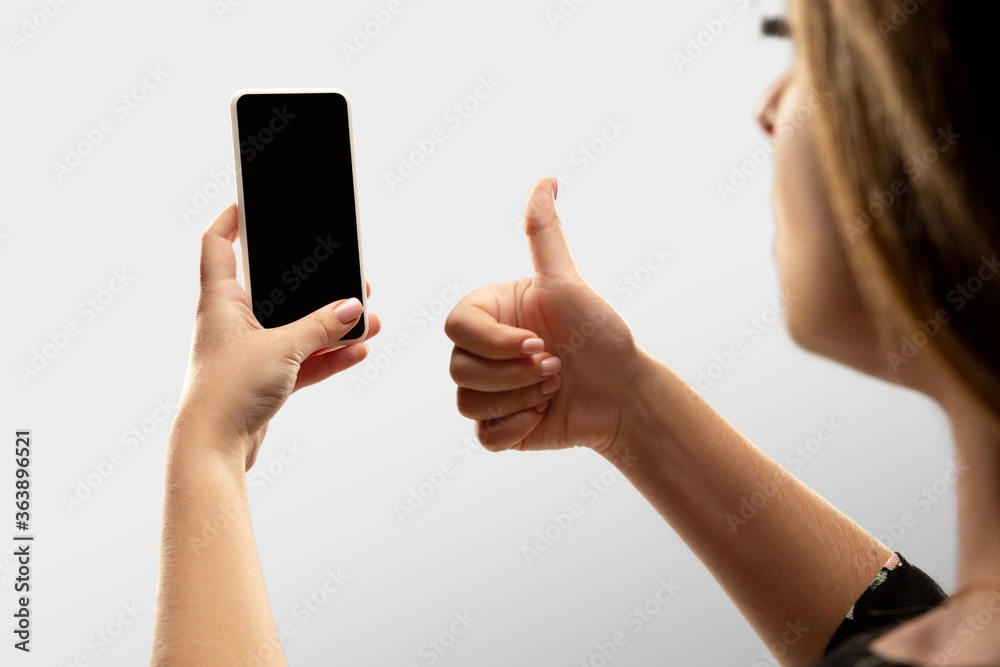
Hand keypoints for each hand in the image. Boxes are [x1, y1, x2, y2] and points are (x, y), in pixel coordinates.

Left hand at [176, 203, 381, 468]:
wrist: (213, 449)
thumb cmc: (228, 391)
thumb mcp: (283, 348)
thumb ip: (322, 326)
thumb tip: (354, 309)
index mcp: (221, 301)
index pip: (218, 245)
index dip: (232, 219)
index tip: (252, 202)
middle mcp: (233, 322)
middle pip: (274, 287)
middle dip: (312, 281)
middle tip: (342, 270)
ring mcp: (250, 352)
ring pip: (296, 327)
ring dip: (330, 323)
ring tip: (367, 318)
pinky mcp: (265, 380)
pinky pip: (304, 360)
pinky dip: (329, 355)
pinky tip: (359, 349)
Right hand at [445, 178, 642, 454]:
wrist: (622, 392)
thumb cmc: (598, 334)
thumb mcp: (567, 282)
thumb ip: (544, 234)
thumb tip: (547, 177)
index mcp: (488, 314)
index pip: (457, 327)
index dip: (497, 342)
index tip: (540, 343)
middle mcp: (481, 351)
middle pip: (459, 368)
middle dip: (516, 373)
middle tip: (557, 367)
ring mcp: (487, 391)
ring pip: (468, 402)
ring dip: (522, 398)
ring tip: (555, 388)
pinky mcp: (498, 427)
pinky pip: (484, 435)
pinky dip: (518, 427)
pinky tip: (544, 414)